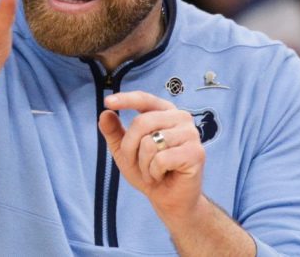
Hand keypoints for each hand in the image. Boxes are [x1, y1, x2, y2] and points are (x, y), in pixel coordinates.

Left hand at [98, 91, 204, 218]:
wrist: (169, 199)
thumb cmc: (149, 172)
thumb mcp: (125, 151)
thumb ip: (114, 132)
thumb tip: (104, 114)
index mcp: (165, 112)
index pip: (144, 99)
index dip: (126, 99)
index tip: (107, 102)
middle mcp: (181, 118)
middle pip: (141, 123)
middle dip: (129, 148)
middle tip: (135, 164)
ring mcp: (191, 134)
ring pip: (150, 143)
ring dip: (143, 164)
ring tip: (152, 171)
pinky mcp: (196, 153)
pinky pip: (161, 159)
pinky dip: (154, 172)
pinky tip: (162, 176)